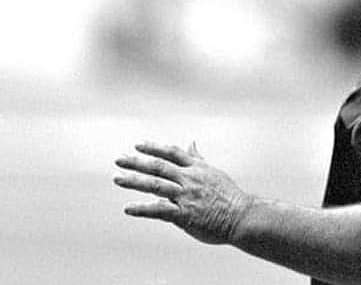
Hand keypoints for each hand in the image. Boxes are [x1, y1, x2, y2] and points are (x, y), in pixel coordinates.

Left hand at [113, 141, 252, 244]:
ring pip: (155, 185)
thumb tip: (191, 142)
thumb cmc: (229, 196)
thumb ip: (198, 159)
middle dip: (137, 162)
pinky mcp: (185, 215)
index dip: (153, 147)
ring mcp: (186, 197)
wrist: (243, 217)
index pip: (171, 153)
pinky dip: (143, 209)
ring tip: (117, 179)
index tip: (137, 145)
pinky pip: (160, 210)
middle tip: (118, 160)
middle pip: (158, 166)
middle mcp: (189, 179)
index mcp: (196, 168)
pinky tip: (128, 208)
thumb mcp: (213, 172)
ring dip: (134, 181)